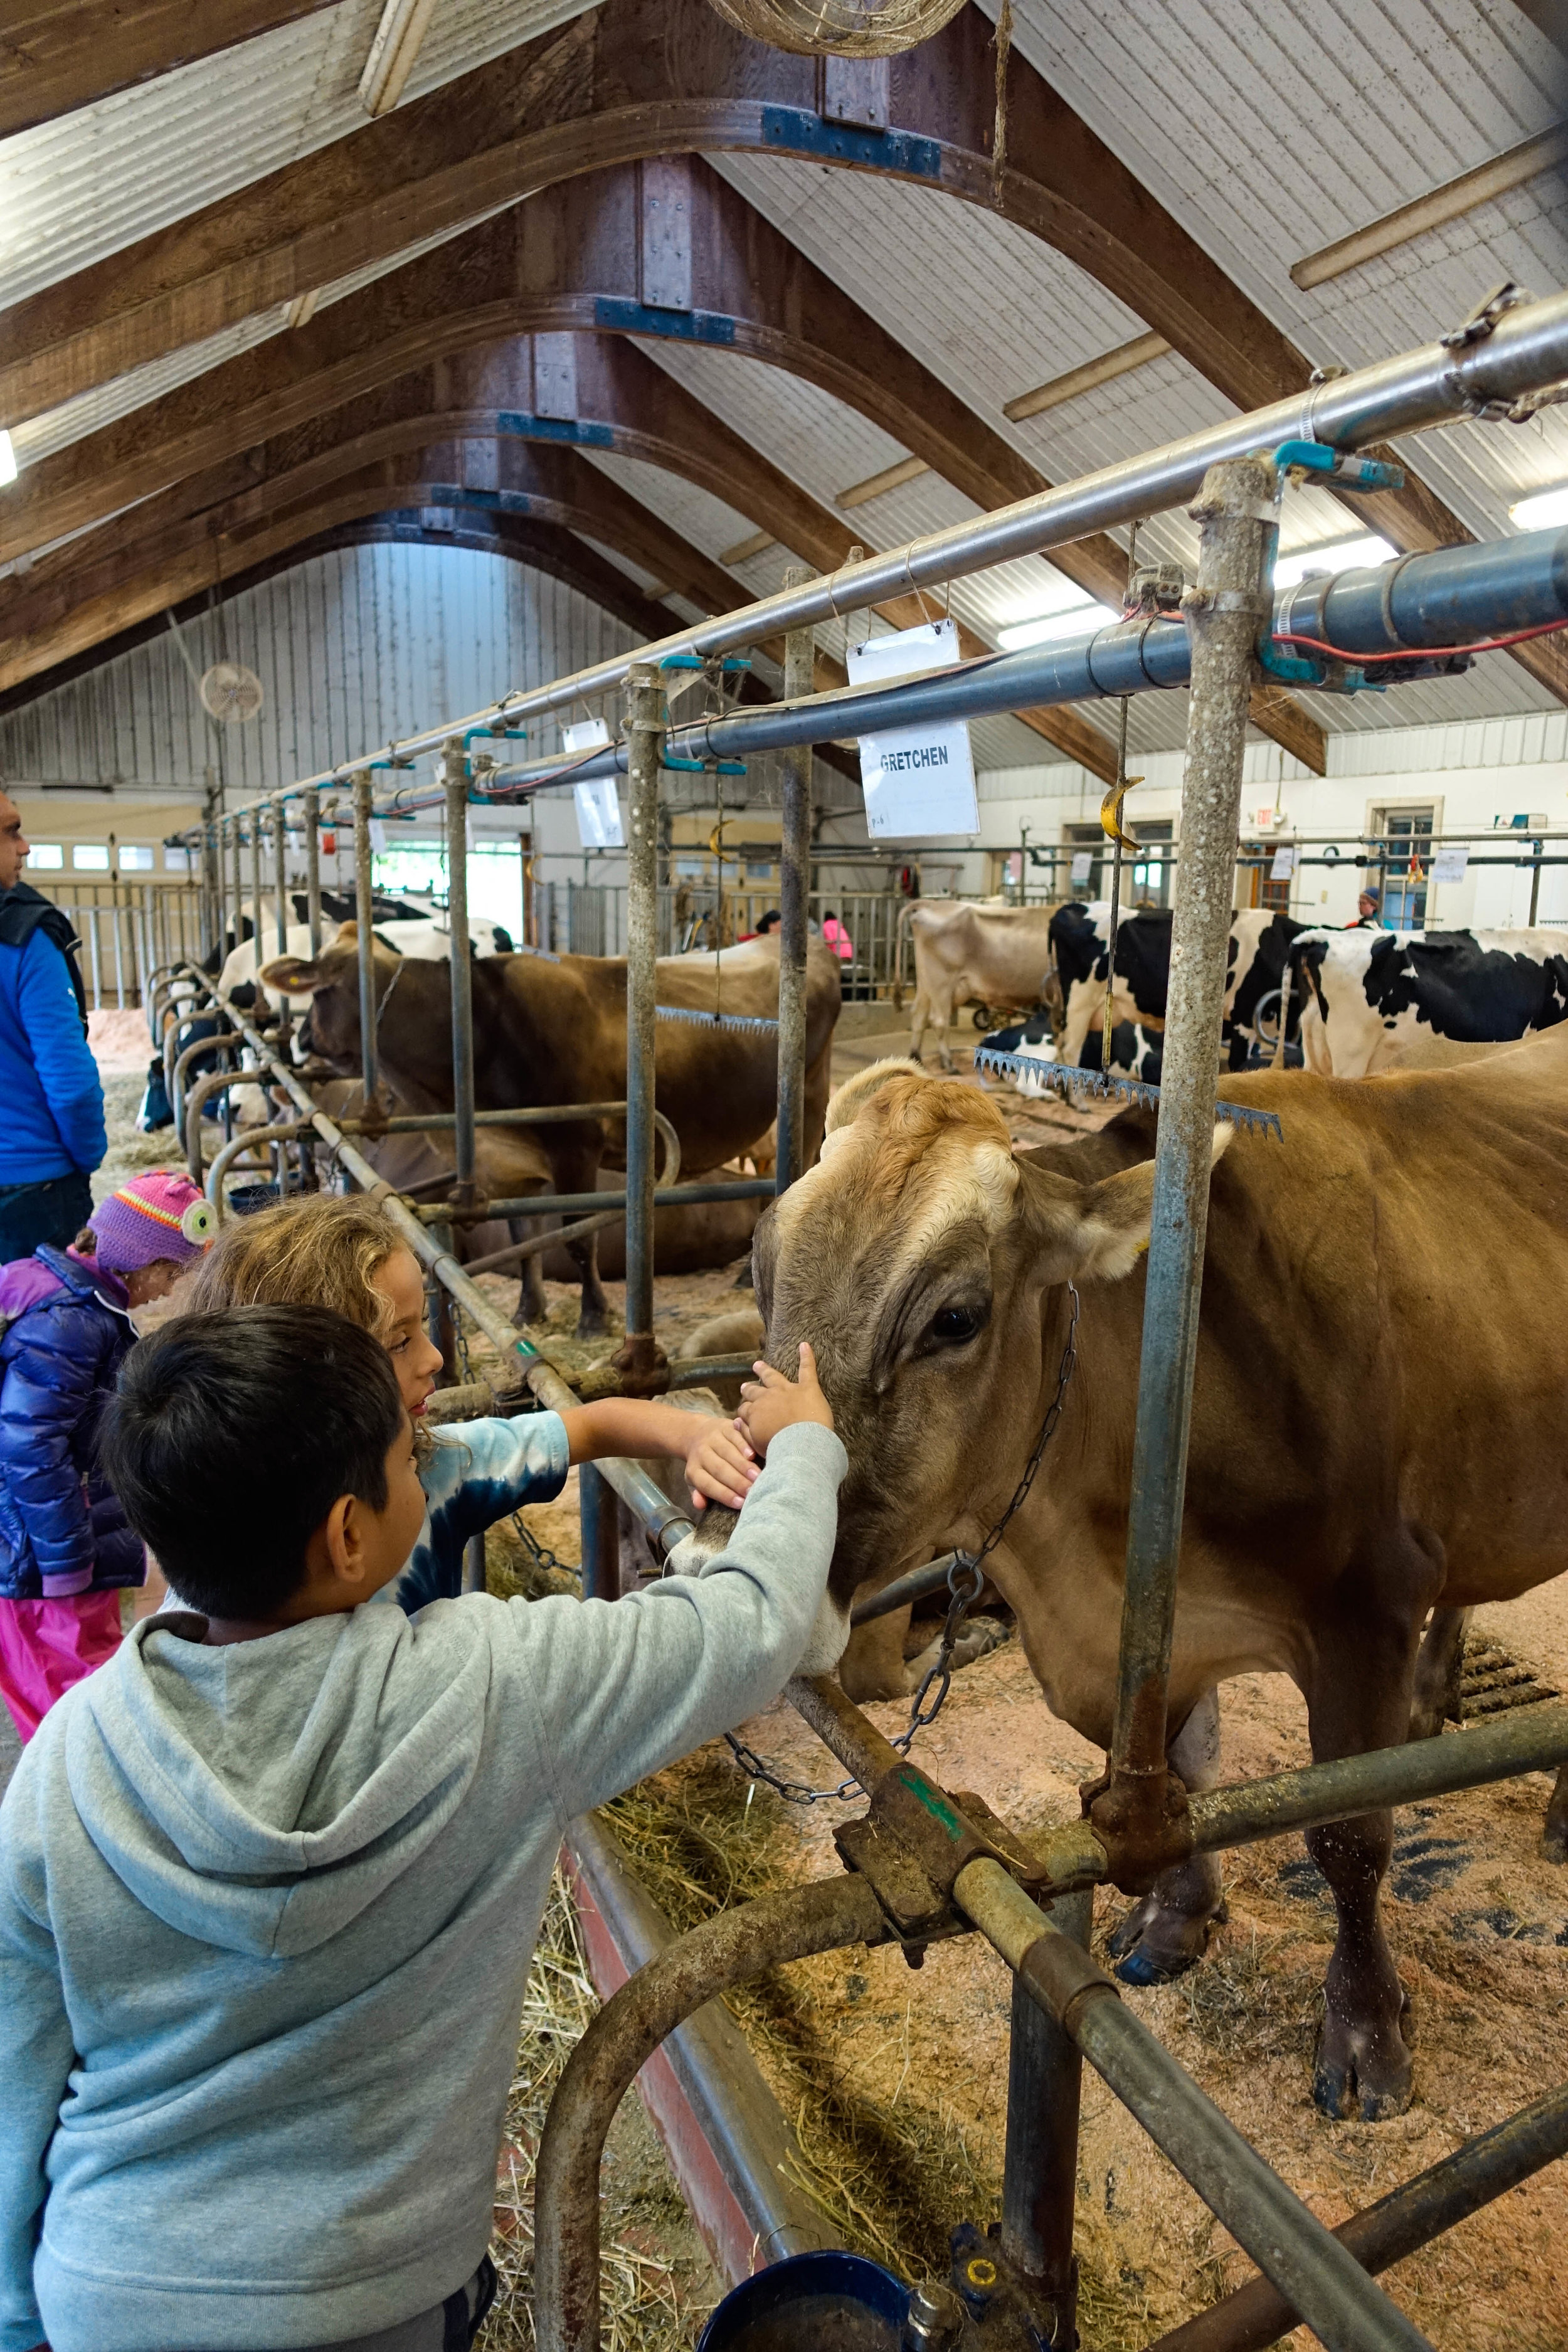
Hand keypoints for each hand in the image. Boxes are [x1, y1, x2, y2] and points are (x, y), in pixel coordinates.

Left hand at [684, 1417, 758, 1512]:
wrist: (696, 1433)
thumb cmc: (701, 1464)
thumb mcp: (694, 1480)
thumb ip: (699, 1493)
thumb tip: (700, 1505)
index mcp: (694, 1470)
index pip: (707, 1484)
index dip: (724, 1494)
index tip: (740, 1503)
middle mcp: (701, 1453)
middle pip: (719, 1469)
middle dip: (736, 1481)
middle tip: (752, 1491)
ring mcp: (713, 1438)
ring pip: (728, 1452)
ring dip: (743, 1465)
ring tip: (757, 1477)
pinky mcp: (725, 1427)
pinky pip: (735, 1436)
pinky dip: (744, 1445)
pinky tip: (753, 1455)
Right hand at [736, 1341, 833, 1455]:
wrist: (801, 1445)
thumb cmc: (780, 1450)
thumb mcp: (757, 1445)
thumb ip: (745, 1432)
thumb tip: (736, 1421)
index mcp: (756, 1413)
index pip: (745, 1409)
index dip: (744, 1411)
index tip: (744, 1413)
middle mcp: (768, 1397)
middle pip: (755, 1391)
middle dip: (749, 1389)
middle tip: (745, 1387)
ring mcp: (787, 1390)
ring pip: (773, 1376)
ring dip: (765, 1370)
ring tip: (758, 1364)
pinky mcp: (808, 1388)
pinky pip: (807, 1369)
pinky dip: (807, 1356)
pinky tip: (805, 1345)